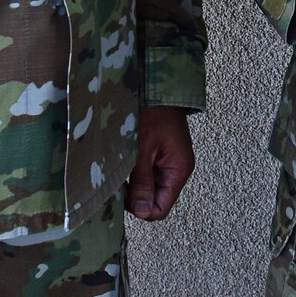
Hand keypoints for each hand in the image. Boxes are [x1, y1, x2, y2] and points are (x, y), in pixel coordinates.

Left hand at [127, 106, 196, 220]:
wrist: (157, 84)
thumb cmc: (152, 112)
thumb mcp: (143, 149)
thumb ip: (142, 181)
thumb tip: (142, 212)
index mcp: (178, 170)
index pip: (160, 209)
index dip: (140, 208)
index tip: (123, 194)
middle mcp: (176, 169)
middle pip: (154, 199)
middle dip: (135, 195)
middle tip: (117, 179)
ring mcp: (168, 161)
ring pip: (149, 187)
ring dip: (133, 183)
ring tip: (120, 168)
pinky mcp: (160, 154)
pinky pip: (147, 174)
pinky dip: (135, 172)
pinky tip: (124, 161)